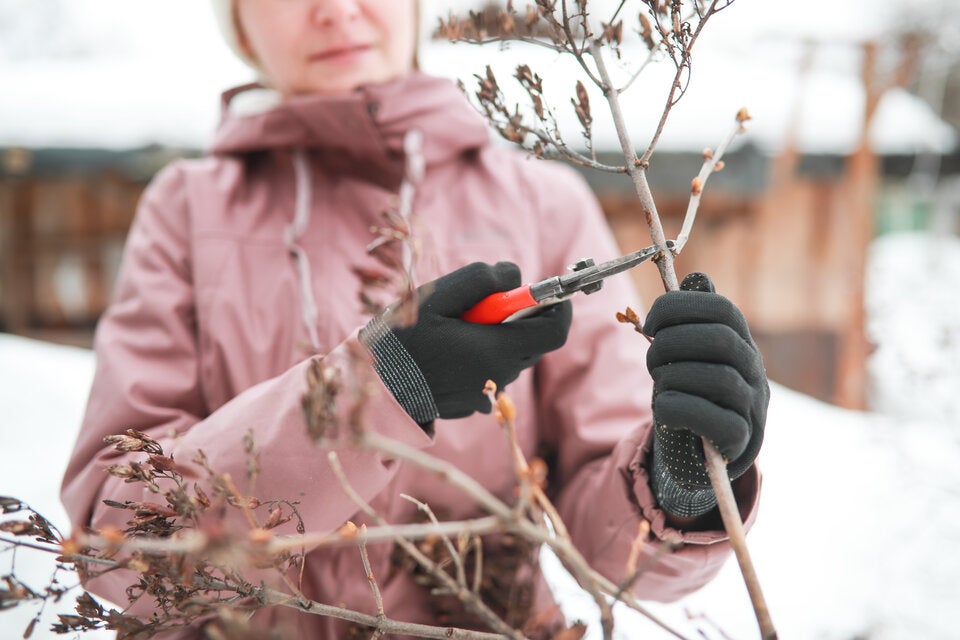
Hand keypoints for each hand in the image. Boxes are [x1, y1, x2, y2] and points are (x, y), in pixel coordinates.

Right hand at [361, 262, 571, 422]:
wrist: (373, 391)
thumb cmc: (401, 341)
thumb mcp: (436, 297)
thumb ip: (481, 279)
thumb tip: (515, 275)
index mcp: (496, 351)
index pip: (555, 330)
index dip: (559, 306)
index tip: (549, 289)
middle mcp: (500, 377)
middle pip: (534, 341)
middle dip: (520, 316)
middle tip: (485, 302)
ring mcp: (488, 395)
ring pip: (512, 355)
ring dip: (498, 335)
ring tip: (456, 327)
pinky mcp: (474, 404)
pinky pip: (492, 372)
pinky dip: (482, 355)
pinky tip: (448, 350)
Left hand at [642, 272, 768, 515]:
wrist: (700, 454)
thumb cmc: (690, 396)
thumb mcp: (687, 355)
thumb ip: (691, 320)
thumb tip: (697, 277)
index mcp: (740, 343)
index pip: (723, 309)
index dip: (681, 307)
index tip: (650, 322)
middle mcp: (753, 371)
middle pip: (721, 340)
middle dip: (673, 343)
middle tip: (651, 359)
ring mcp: (752, 406)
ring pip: (718, 378)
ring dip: (673, 376)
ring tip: (658, 383)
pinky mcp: (741, 440)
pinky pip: (714, 419)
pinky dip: (678, 407)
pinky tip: (663, 408)